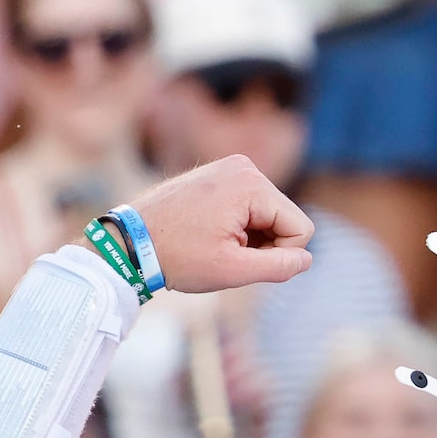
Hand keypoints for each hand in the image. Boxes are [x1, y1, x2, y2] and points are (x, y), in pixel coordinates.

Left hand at [127, 156, 313, 295]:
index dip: (280, 255)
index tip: (242, 260)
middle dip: (265, 244)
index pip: (301, 229)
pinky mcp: (219, 175)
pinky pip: (251, 207)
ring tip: (216, 244)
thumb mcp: (233, 270)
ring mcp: (230, 167)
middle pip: (286, 218)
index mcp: (250, 184)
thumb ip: (280, 267)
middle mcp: (244, 166)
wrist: (130, 242)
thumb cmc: (178, 256)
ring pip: (270, 215)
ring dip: (252, 238)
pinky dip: (239, 227)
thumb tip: (306, 259)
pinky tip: (212, 234)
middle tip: (226, 253)